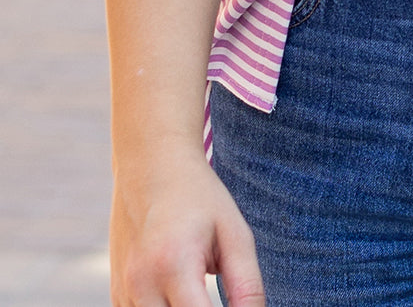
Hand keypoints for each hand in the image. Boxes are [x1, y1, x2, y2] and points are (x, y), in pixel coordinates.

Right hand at [110, 145, 264, 306]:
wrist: (152, 167)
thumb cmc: (200, 199)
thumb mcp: (234, 234)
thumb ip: (247, 286)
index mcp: (173, 266)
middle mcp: (141, 284)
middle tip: (212, 291)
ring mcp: (123, 291)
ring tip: (197, 289)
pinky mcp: (117, 294)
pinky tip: (178, 294)